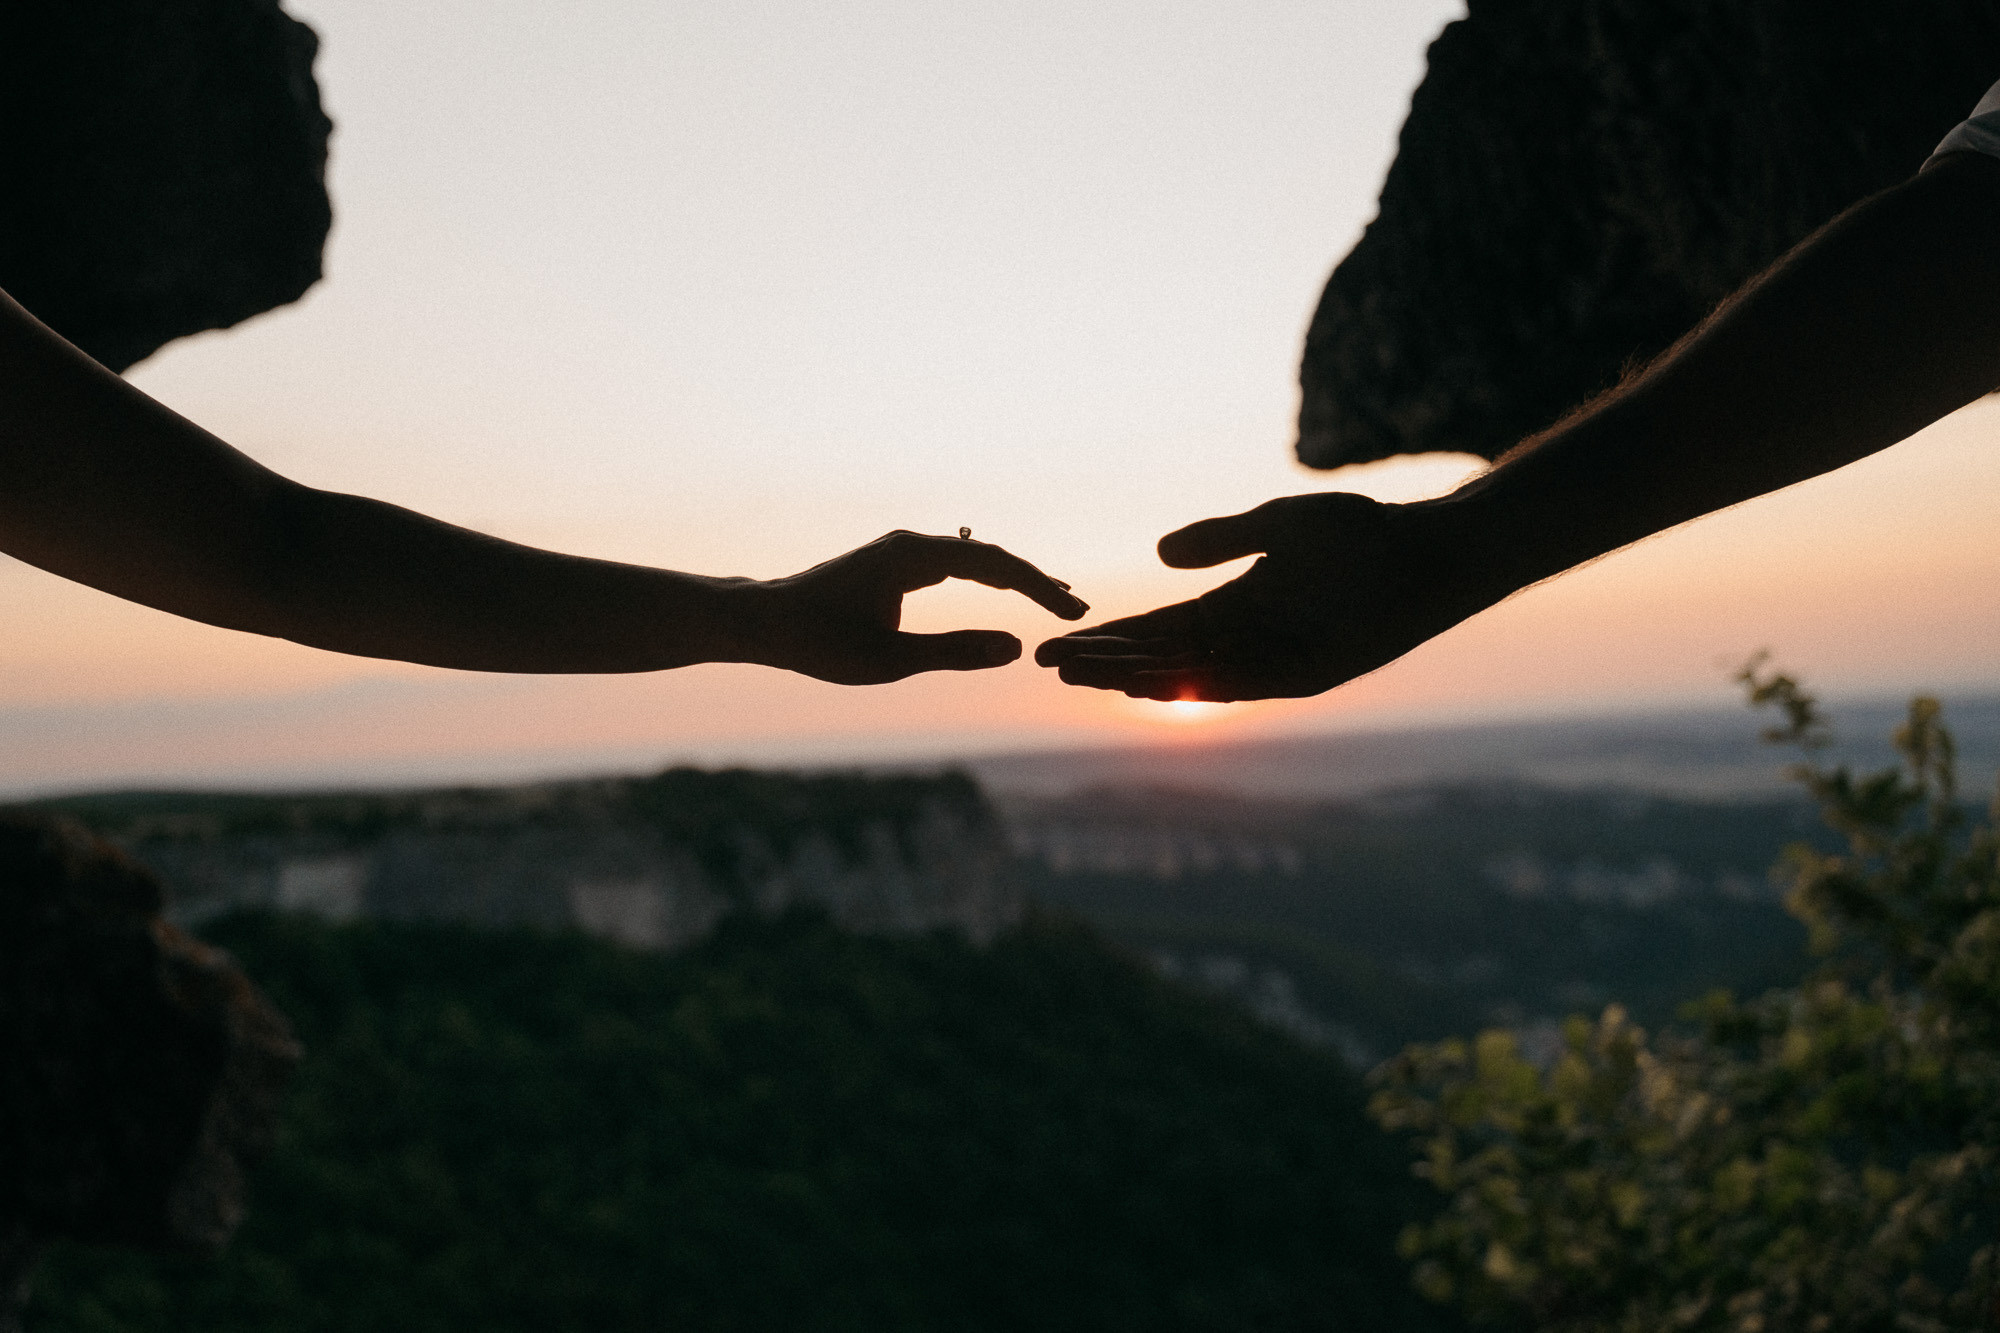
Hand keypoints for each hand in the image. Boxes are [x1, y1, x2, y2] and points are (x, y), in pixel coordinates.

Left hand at [748, 529, 1089, 684]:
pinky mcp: (895, 564)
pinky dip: (987, 579)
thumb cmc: (818, 642)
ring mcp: (903, 552)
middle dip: (1035, 581)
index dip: (1037, 588)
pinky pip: (956, 565)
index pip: (993, 565)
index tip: (1071, 612)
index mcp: (912, 556)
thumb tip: (1016, 649)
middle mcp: (911, 544)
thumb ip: (953, 653)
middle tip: (1077, 609)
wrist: (763, 623)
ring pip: (974, 559)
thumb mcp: (889, 660)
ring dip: (1014, 578)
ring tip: (1055, 597)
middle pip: (990, 556)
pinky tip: (1005, 590)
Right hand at [1035, 492, 1512, 701]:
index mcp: (1237, 604)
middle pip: (1163, 657)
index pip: (1160, 626)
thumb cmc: (1363, 534)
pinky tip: (1148, 685)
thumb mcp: (1278, 525)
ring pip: (1190, 676)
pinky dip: (1189, 687)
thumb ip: (1221, 540)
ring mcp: (1274, 661)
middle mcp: (1248, 639)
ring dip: (1134, 678)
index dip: (1113, 636)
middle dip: (1107, 662)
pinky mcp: (1303, 677)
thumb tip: (1160, 555)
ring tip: (1083, 677)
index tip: (1064, 639)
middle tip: (1050, 667)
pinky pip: (1234, 686)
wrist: (1430, 555)